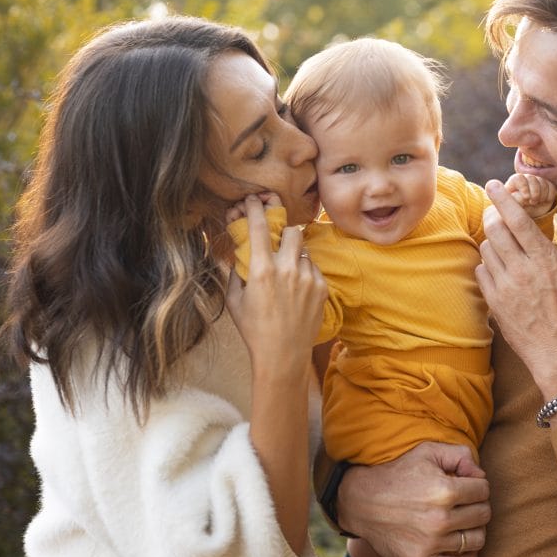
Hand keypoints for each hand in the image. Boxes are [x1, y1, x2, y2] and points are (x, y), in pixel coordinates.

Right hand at [225, 194, 326, 376]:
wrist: (282, 356)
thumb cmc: (254, 330)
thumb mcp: (235, 302)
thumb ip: (234, 273)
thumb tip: (236, 255)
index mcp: (261, 270)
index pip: (258, 227)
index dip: (255, 208)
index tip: (254, 200)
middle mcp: (286, 269)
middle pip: (292, 231)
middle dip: (285, 232)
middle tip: (279, 243)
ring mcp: (307, 278)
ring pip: (304, 250)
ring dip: (295, 254)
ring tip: (288, 272)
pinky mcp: (321, 288)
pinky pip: (313, 268)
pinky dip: (305, 272)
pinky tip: (298, 289)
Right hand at [337, 442, 490, 556]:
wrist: (362, 502)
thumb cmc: (398, 474)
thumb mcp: (427, 452)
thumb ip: (460, 455)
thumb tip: (480, 474)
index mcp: (444, 490)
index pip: (483, 490)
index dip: (477, 484)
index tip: (467, 485)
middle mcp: (440, 519)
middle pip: (483, 515)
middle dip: (478, 505)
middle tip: (464, 502)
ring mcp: (431, 544)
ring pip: (476, 540)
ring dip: (474, 529)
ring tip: (461, 521)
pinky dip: (467, 555)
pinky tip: (457, 542)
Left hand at [476, 179, 556, 398]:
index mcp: (546, 260)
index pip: (518, 220)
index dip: (504, 198)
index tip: (494, 184)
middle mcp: (522, 270)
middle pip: (496, 229)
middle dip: (494, 215)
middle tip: (498, 212)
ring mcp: (504, 287)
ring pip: (486, 248)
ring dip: (492, 240)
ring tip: (504, 243)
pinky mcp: (493, 302)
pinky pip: (481, 271)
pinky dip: (486, 264)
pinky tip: (500, 267)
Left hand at [503, 173, 556, 217]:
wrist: (528, 227)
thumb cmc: (514, 219)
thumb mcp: (512, 212)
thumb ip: (514, 203)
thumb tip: (519, 196)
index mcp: (510, 187)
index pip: (517, 178)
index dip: (523, 186)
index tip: (526, 197)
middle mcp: (521, 184)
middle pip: (530, 178)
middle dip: (534, 190)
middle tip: (533, 202)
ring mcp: (533, 186)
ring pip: (540, 180)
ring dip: (541, 193)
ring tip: (537, 202)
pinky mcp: (544, 190)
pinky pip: (550, 186)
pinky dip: (549, 194)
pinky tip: (545, 202)